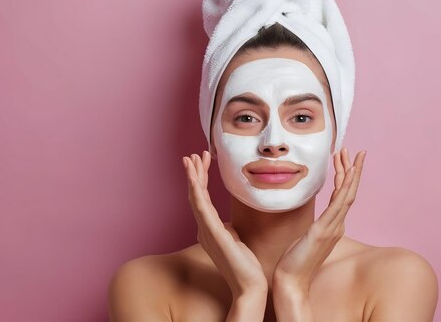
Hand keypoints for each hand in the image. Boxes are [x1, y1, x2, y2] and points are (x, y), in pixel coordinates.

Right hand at [182, 151, 267, 298]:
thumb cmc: (245, 265)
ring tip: (191, 158)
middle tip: (193, 155)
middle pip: (195, 195)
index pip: (202, 199)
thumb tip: (229, 224)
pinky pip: (201, 207)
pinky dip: (195, 189)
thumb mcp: (236, 241)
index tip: (203, 162)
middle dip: (194, 173)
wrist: (249, 284)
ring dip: (193, 176)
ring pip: (195, 197)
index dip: (200, 179)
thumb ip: (228, 231)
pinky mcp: (212, 233)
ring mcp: (206, 231)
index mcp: (209, 230)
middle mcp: (204, 229)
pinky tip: (193, 176)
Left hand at [272, 148, 366, 294]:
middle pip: (350, 192)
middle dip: (353, 170)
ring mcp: (333, 228)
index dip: (345, 176)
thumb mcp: (306, 239)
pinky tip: (347, 173)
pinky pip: (338, 204)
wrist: (291, 281)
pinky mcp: (323, 230)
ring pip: (347, 194)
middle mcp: (337, 225)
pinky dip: (345, 187)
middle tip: (355, 151)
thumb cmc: (294, 262)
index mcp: (333, 226)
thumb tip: (312, 220)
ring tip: (353, 155)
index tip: (344, 159)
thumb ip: (313, 228)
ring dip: (351, 173)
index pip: (343, 196)